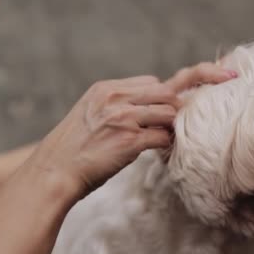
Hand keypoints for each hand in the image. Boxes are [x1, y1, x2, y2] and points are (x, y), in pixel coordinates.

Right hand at [23, 62, 236, 197]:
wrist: (53, 171)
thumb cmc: (74, 147)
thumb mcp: (92, 113)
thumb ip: (121, 105)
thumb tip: (154, 110)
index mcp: (108, 89)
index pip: (153, 81)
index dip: (174, 91)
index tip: (196, 91)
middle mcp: (116, 98)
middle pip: (167, 91)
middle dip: (183, 105)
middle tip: (200, 114)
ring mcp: (123, 117)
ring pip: (169, 111)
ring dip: (175, 127)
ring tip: (169, 140)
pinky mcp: (128, 140)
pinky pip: (163, 137)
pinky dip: (167, 145)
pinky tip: (163, 153)